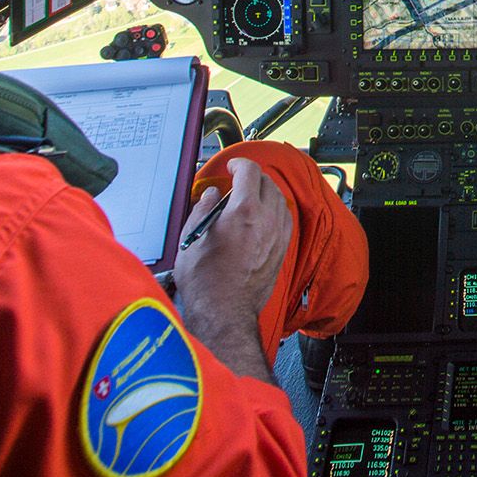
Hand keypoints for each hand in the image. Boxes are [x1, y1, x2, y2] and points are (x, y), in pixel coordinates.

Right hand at [173, 158, 292, 380]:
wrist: (224, 313)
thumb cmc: (205, 281)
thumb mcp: (191, 238)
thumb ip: (203, 209)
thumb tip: (213, 194)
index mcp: (243, 211)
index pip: (250, 172)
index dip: (240, 163)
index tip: (232, 166)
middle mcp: (266, 220)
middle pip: (267, 183)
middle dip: (253, 177)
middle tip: (238, 181)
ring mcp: (278, 235)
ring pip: (279, 199)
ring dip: (265, 192)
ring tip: (250, 197)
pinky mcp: (282, 250)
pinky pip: (285, 218)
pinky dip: (275, 210)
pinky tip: (263, 216)